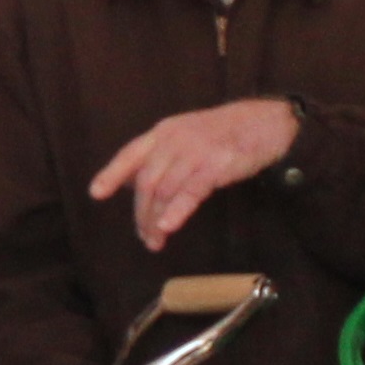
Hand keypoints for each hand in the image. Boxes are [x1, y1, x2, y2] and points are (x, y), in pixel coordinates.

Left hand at [87, 97, 299, 250]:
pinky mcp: (216, 166)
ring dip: (156, 221)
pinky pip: (189, 192)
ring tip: (156, 241)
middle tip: (143, 236)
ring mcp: (195, 152)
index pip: (130, 154)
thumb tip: (133, 182)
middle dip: (140, 213)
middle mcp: (175, 140)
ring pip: (164, 191)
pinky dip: (176, 211)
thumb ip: (163, 155)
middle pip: (146, 182)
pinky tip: (169, 226)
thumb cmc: (228, 133)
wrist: (268, 122)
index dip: (112, 174)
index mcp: (164, 132)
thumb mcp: (188, 135)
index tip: (96, 193)